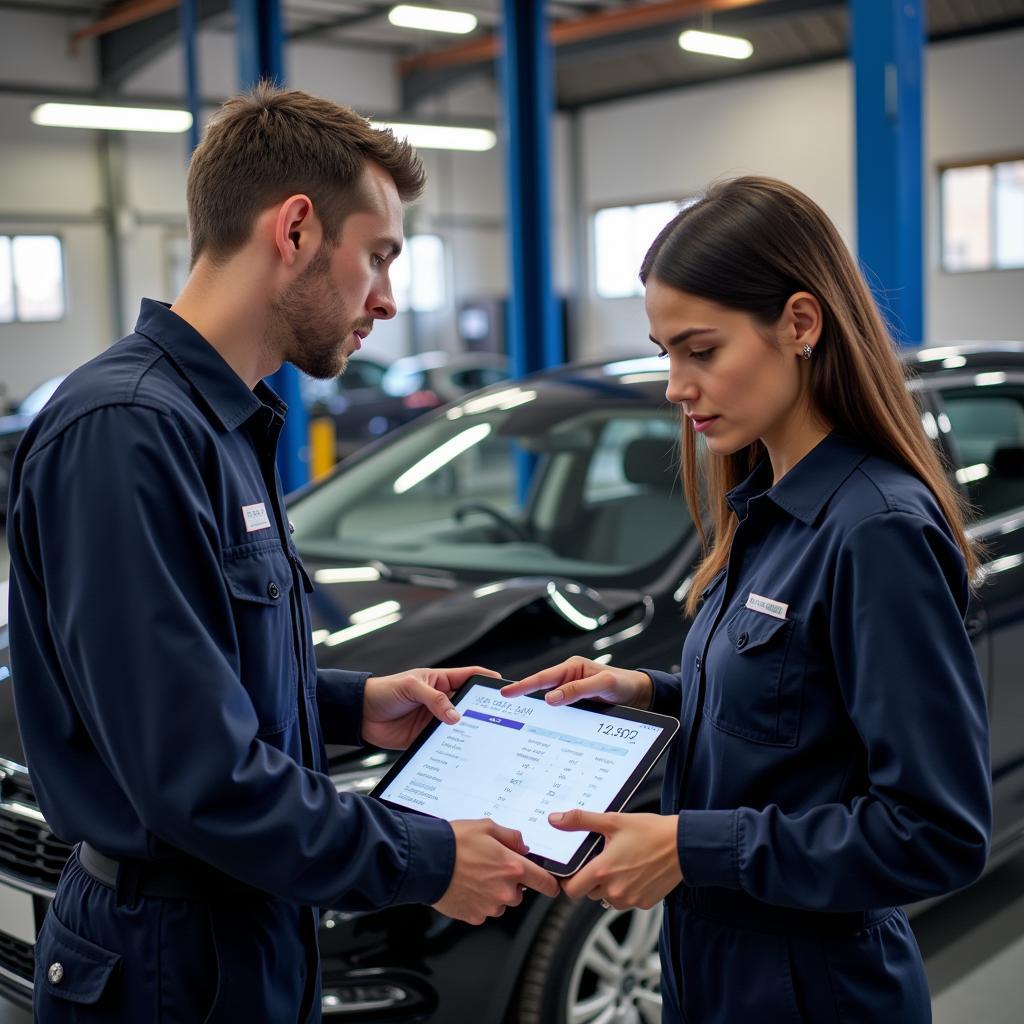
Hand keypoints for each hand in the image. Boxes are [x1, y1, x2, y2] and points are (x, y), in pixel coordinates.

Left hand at [362, 666, 498, 748]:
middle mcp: (441, 700)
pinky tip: (461, 753)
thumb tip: (455, 716)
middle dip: (482, 711)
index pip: (469, 677)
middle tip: (498, 720)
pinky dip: (452, 748)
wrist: (360, 714)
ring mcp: (434, 720)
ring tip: (483, 739)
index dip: (486, 681)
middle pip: (468, 705)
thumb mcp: (410, 686)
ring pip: (458, 726)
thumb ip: (433, 699)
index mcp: (440, 681)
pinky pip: (444, 743)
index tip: (503, 689)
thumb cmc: (384, 691)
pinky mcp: (426, 738)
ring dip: (468, 732)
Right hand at [432, 819, 559, 924]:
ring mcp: (489, 906)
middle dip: (510, 882)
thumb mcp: (487, 826)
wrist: (426, 861)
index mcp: (513, 867)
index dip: (550, 884)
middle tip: (490, 868)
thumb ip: (511, 837)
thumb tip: (522, 846)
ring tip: (474, 876)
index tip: (552, 885)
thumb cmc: (454, 842)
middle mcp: (505, 890)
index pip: (545, 882)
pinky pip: (483, 910)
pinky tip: (465, 886)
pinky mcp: (474, 916)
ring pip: (501, 903)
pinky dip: (477, 901)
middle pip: (519, 893)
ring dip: (493, 893)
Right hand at [500, 656, 652, 709]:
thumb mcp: (603, 684)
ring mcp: (572, 692)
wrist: (642, 695)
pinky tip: (541, 725)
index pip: (542, 678)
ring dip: (536, 708)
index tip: (505, 692)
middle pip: (541, 689)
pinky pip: (559, 711)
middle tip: (503, 703)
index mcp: (572, 667)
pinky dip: (549, 717)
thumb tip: (551, 698)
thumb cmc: (624, 684)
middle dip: (522, 695)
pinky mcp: (577, 705)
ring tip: (515, 717)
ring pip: (549, 701)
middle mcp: (569, 678)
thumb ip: (577, 690)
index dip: (523, 685)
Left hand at [551, 809, 681, 910]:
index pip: (571, 890)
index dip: (568, 881)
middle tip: (603, 859)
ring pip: (606, 898)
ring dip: (608, 886)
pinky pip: (625, 901)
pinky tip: (634, 872)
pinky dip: (625, 890)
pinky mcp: (644, 904)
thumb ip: (581, 821)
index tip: (573, 870)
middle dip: (591, 879)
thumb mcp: (613, 821)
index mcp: (603, 871)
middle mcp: (615, 890)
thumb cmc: (650, 832)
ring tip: (621, 864)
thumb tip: (555, 820)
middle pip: (588, 893)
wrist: (683, 846)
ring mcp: (630, 899)